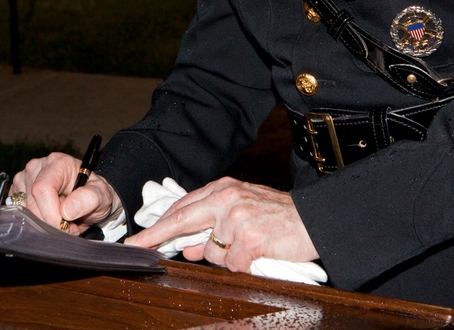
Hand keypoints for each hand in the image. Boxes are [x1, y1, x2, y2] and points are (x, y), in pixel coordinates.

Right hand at [11, 152, 123, 233]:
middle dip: (49, 222)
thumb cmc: (95, 194)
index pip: (43, 188)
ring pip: (23, 209)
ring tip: (61, 221)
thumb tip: (67, 210)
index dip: (51, 213)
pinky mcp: (17, 191)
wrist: (90, 198)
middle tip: (68, 227)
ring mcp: (24, 178)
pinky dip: (33, 221)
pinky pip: (18, 213)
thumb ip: (89, 199)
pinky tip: (48, 217)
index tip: (66, 226)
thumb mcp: (102, 196)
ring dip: (42, 222)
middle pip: (31, 202)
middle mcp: (37, 166)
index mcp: (57, 162)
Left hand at [124, 177, 317, 271]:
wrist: (314, 219)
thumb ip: (212, 224)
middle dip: (157, 235)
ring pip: (211, 251)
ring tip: (249, 246)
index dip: (160, 224)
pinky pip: (232, 264)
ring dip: (225, 257)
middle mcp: (226, 199)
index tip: (141, 237)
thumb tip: (186, 247)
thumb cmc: (277, 215)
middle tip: (139, 246)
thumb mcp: (241, 210)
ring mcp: (236, 218)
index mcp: (222, 189)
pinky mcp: (249, 239)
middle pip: (182, 220)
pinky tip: (257, 254)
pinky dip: (242, 265)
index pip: (183, 207)